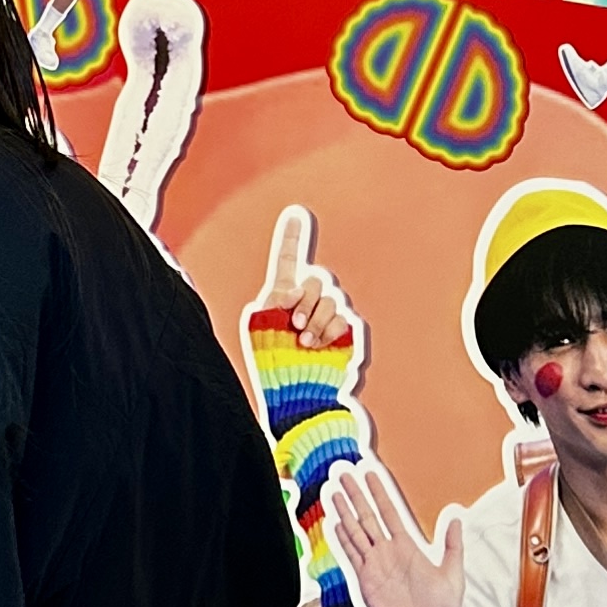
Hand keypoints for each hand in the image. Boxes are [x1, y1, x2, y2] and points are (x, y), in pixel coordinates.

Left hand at [244, 201, 361, 368]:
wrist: (296, 393)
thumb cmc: (273, 364)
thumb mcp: (263, 327)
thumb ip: (278, 300)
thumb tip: (295, 288)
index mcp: (282, 297)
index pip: (287, 261)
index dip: (291, 238)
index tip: (294, 213)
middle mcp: (306, 303)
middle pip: (315, 281)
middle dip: (305, 300)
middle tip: (294, 324)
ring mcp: (325, 317)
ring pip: (330, 299)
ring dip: (316, 320)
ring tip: (304, 341)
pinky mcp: (342, 332)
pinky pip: (343, 319)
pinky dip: (330, 332)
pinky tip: (318, 346)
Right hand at [325, 458, 465, 606]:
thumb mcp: (453, 574)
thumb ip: (452, 545)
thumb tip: (457, 516)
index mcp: (408, 548)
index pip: (390, 512)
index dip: (380, 492)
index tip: (370, 473)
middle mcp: (388, 553)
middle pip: (368, 516)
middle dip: (356, 495)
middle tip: (344, 473)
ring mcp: (375, 567)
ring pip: (356, 532)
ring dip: (344, 512)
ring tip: (334, 491)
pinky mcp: (366, 582)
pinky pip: (352, 556)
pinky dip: (343, 539)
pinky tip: (334, 524)